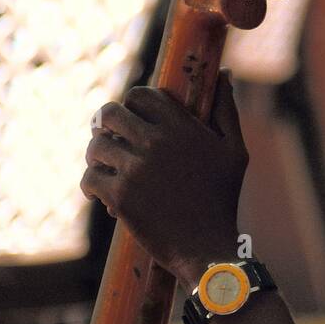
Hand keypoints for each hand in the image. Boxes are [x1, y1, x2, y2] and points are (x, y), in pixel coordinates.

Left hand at [81, 69, 248, 283]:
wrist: (209, 250)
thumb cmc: (223, 200)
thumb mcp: (235, 151)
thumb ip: (227, 109)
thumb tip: (224, 73)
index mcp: (183, 127)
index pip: (141, 96)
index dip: (132, 104)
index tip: (132, 121)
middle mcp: (157, 142)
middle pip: (110, 113)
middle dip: (105, 124)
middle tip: (109, 138)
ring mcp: (137, 169)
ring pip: (95, 146)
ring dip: (97, 156)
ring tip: (105, 167)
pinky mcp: (120, 196)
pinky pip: (89, 177)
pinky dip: (92, 185)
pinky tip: (101, 192)